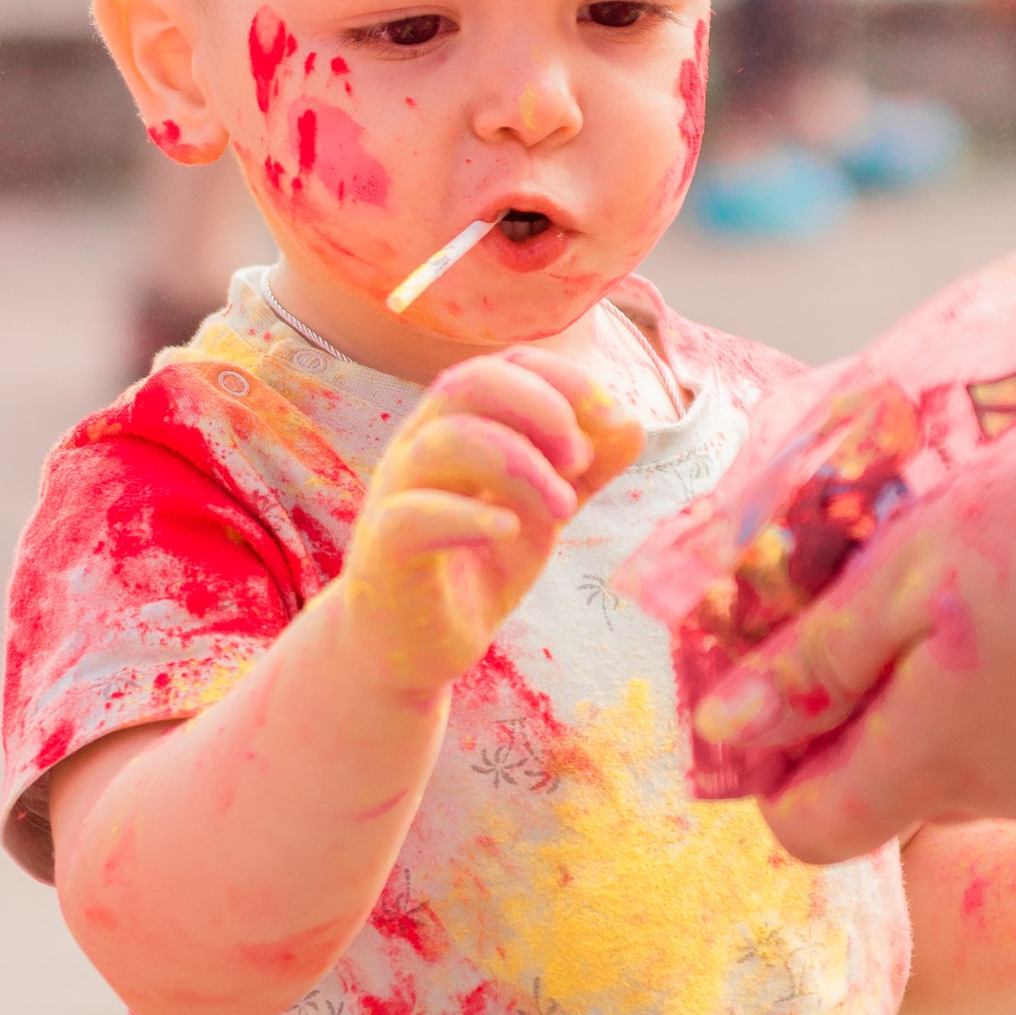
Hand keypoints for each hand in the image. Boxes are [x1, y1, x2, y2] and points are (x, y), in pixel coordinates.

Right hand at [339, 348, 640, 699]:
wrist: (413, 648)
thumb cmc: (477, 566)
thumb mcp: (544, 510)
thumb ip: (585, 469)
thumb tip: (631, 424)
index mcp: (460, 426)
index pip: (508, 366)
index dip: (567, 381)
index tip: (614, 423)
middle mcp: (422, 446)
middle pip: (470, 381)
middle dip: (542, 407)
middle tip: (580, 463)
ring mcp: (397, 494)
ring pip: (447, 439)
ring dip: (521, 465)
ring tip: (564, 511)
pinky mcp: (384, 549)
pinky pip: (413, 513)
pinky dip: (469, 515)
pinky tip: (509, 532)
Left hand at [698, 416, 1015, 865]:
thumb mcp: (903, 574)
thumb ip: (813, 663)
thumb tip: (720, 734)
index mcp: (927, 763)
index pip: (807, 830)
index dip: (777, 763)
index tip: (790, 674)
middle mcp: (1011, 799)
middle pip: (906, 786)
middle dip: (883, 707)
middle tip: (904, 589)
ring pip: (1002, 758)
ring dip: (982, 689)